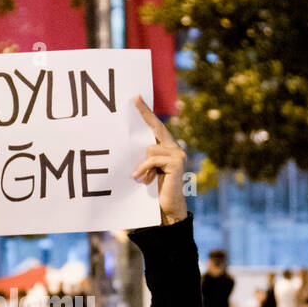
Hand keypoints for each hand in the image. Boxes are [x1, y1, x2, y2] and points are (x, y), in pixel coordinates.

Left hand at [131, 96, 186, 224]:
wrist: (167, 208)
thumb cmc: (155, 190)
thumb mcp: (147, 170)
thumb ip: (144, 157)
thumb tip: (130, 146)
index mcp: (167, 148)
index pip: (156, 127)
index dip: (147, 113)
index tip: (137, 98)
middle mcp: (175, 148)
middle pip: (156, 129)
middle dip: (145, 114)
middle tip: (135, 98)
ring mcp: (177, 154)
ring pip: (149, 149)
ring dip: (142, 165)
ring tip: (142, 178)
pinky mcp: (176, 163)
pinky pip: (152, 159)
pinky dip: (144, 169)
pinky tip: (143, 179)